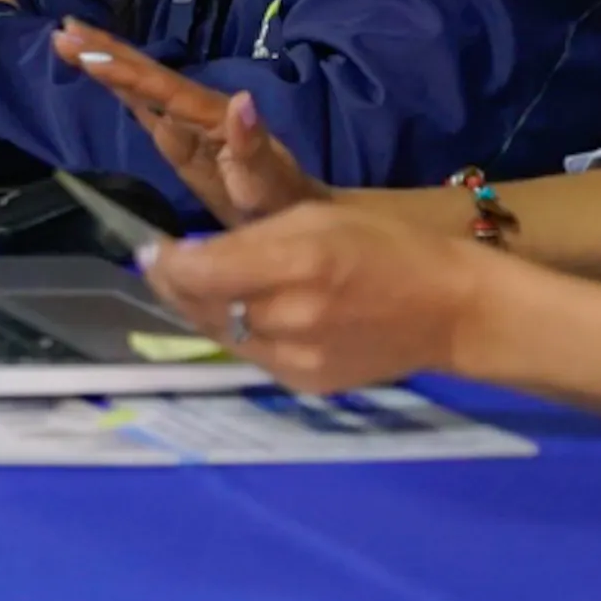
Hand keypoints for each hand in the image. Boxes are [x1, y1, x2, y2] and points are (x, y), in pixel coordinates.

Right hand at [49, 25, 318, 226]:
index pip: (161, 88)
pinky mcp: (180, 142)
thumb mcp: (268, 180)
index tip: (87, 52)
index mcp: (213, 115)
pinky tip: (98, 73)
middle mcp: (197, 111)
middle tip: (64, 31)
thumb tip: (241, 100)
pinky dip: (118, 87)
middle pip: (145, 75)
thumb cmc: (281, 203)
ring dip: (105, 61)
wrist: (292, 218)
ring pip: (139, 86)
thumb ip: (252, 143)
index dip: (124, 71)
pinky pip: (143, 108)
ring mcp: (187, 124)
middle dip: (105, 53)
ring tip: (67, 39)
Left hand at [135, 197, 496, 396]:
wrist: (451, 310)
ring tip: (196, 288)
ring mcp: (297, 359)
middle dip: (173, 285)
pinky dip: (239, 333)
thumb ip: (251, 235)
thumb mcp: (318, 216)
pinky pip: (252, 356)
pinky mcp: (306, 385)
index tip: (150, 248)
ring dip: (201, 311)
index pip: (198, 272)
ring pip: (221, 335)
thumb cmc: (387, 245)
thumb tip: (188, 254)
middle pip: (201, 307)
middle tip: (162, 265)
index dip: (164, 262)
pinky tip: (244, 314)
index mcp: (296, 260)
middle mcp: (290, 316)